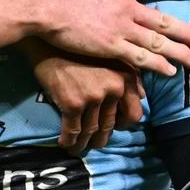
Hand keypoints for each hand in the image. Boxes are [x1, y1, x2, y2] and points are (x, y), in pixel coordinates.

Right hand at [21, 38, 144, 154]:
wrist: (47, 40)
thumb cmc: (78, 46)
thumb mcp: (111, 54)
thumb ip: (131, 74)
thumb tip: (142, 96)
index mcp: (127, 77)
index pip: (134, 114)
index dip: (123, 125)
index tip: (114, 127)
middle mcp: (114, 88)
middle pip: (112, 126)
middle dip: (103, 138)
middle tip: (95, 142)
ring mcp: (94, 97)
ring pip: (92, 131)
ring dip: (85, 144)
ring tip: (78, 148)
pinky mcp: (73, 103)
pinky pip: (73, 130)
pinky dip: (69, 140)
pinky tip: (65, 143)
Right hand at [33, 0, 189, 75]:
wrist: (44, 4)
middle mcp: (126, 8)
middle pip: (163, 20)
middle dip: (186, 30)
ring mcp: (120, 28)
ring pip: (157, 42)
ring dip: (178, 52)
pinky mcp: (110, 46)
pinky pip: (140, 58)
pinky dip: (157, 65)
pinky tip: (169, 71)